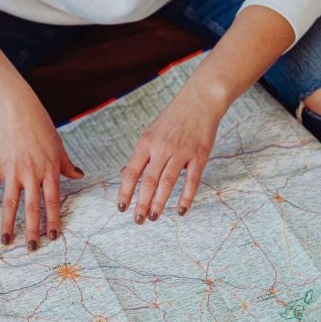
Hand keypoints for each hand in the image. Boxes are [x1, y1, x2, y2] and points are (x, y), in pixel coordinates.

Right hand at [0, 97, 82, 250]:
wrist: (15, 110)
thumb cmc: (40, 126)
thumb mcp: (58, 145)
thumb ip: (66, 164)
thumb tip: (79, 175)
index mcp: (49, 170)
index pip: (53, 201)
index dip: (53, 220)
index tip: (53, 237)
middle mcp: (32, 174)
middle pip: (32, 208)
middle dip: (32, 230)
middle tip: (31, 248)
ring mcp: (13, 171)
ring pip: (11, 204)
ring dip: (8, 224)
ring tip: (6, 241)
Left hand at [117, 86, 222, 221]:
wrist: (199, 101)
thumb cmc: (172, 119)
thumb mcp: (151, 132)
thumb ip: (142, 155)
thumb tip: (126, 175)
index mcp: (146, 143)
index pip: (131, 172)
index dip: (125, 192)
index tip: (121, 208)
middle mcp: (161, 148)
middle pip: (148, 181)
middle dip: (141, 203)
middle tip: (138, 220)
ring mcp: (181, 152)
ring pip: (167, 183)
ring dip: (159, 203)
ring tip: (153, 217)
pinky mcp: (199, 155)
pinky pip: (192, 181)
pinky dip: (186, 197)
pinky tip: (180, 210)